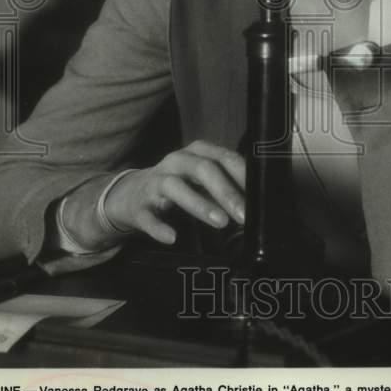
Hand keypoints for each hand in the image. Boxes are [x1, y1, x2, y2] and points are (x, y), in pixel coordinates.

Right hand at [103, 141, 245, 244]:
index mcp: (196, 153)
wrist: (130, 195)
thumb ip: (226, 185)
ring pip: (175, 187)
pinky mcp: (139, 206)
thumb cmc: (178, 186)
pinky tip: (172, 237)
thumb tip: (258, 203)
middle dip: (226, 191)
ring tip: (221, 222)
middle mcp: (175, 162)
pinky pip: (147, 216)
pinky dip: (159, 227)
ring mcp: (155, 182)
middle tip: (244, 215)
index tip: (260, 195)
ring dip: (199, 204)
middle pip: (202, 169)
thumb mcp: (202, 179)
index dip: (242, 174)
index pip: (223, 157)